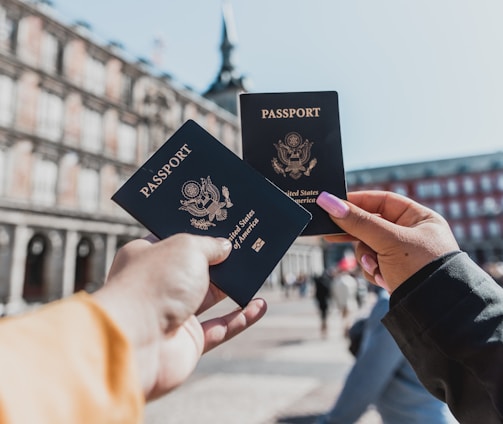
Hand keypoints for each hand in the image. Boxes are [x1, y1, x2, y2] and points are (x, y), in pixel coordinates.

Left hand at [93, 233, 266, 399]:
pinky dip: (241, 318)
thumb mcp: (187, 248)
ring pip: (210, 297)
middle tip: (246, 245)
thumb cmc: (154, 284)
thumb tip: (225, 247)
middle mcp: (158, 285)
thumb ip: (210, 245)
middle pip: (195, 268)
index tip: (221, 223)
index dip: (198, 231)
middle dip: (221, 259)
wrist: (137, 342)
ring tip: (258, 272)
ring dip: (234, 287)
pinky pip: (221, 328)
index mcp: (146, 257)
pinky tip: (260, 305)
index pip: (174, 239)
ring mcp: (173, 314)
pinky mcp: (188, 341)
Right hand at [316, 191, 458, 291]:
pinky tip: (383, 279)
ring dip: (367, 258)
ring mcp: (403, 254)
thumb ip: (357, 221)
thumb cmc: (421, 268)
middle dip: (357, 236)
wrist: (436, 312)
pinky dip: (373, 271)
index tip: (334, 204)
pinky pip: (373, 264)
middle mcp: (412, 234)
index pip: (382, 201)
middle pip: (372, 225)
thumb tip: (327, 201)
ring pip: (368, 247)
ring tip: (375, 268)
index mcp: (419, 218)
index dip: (358, 202)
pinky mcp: (395, 272)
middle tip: (330, 234)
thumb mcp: (388, 241)